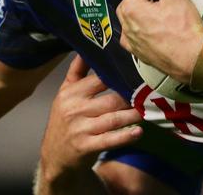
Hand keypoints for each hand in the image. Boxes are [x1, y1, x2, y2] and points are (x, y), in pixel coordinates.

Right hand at [38, 55, 142, 182]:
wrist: (53, 155)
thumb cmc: (63, 120)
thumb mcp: (65, 92)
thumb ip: (76, 70)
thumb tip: (86, 47)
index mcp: (71, 93)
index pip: (99, 79)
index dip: (119, 75)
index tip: (136, 72)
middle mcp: (75, 109)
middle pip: (111, 99)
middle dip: (131, 97)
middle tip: (149, 92)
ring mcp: (81, 129)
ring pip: (113, 119)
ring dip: (133, 115)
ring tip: (147, 109)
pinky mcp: (86, 146)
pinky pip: (109, 140)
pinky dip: (125, 136)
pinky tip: (138, 132)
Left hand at [117, 0, 202, 83]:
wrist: (192, 61)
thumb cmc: (183, 29)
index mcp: (131, 8)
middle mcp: (126, 24)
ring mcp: (131, 40)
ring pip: (131, 14)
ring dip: (142, 2)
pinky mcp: (139, 52)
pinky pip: (135, 33)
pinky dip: (140, 23)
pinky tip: (149, 22)